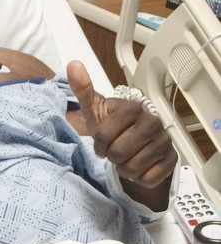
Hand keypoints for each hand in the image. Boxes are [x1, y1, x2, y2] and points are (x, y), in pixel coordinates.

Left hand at [67, 60, 176, 188]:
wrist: (133, 145)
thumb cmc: (111, 127)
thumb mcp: (94, 110)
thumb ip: (83, 89)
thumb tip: (72, 65)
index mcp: (133, 109)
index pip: (103, 136)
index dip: (99, 144)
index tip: (103, 140)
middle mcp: (153, 122)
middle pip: (118, 153)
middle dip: (112, 156)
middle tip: (115, 150)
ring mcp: (164, 141)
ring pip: (132, 168)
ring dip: (124, 168)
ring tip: (126, 157)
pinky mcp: (171, 159)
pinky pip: (148, 178)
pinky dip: (139, 178)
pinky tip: (139, 166)